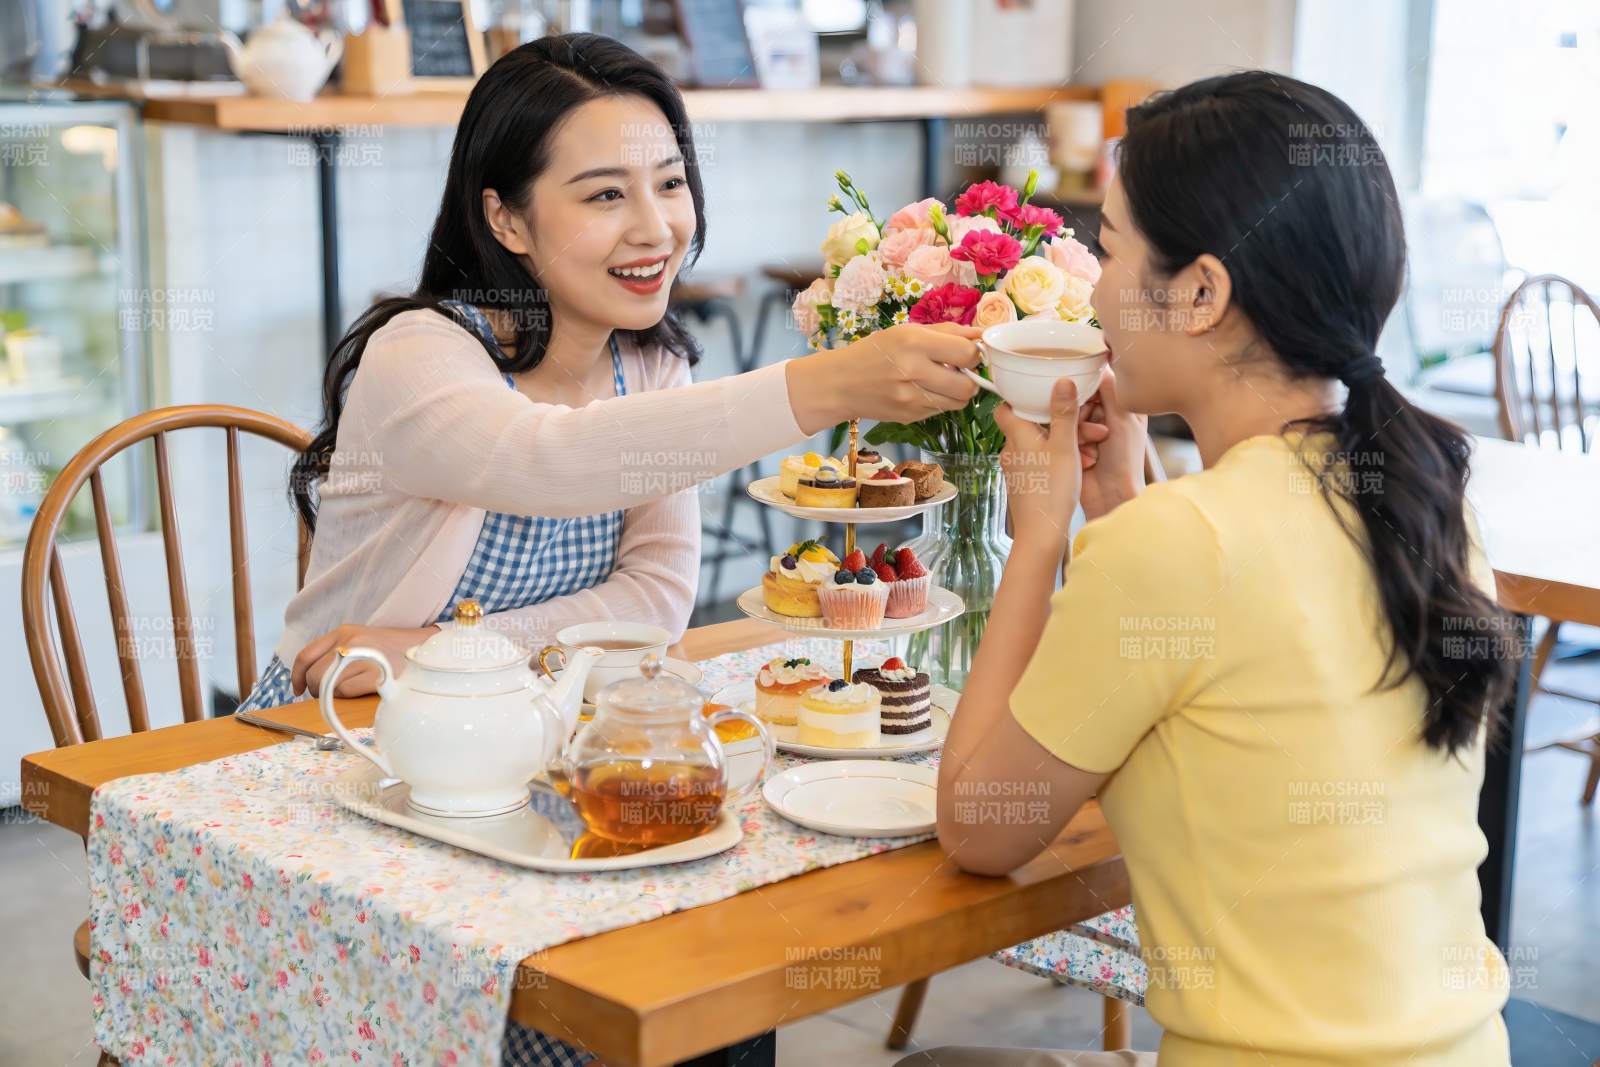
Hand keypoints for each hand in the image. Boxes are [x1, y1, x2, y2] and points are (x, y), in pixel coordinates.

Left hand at [291, 623, 441, 698]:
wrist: (427, 649)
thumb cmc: (393, 651)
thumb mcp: (362, 641)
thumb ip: (337, 652)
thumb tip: (310, 680)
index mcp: (344, 631)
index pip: (306, 655)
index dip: (297, 676)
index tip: (299, 689)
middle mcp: (350, 640)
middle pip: (314, 674)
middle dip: (317, 690)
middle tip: (330, 694)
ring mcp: (363, 656)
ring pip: (327, 685)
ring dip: (332, 695)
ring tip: (348, 692)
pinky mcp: (375, 672)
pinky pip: (345, 692)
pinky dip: (347, 697)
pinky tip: (362, 691)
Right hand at [787, 322, 980, 432]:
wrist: (839, 384)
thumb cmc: (874, 352)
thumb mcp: (906, 331)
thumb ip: (946, 332)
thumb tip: (980, 335)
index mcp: (913, 343)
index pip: (966, 353)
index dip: (974, 353)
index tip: (969, 352)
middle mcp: (913, 371)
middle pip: (968, 385)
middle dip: (971, 377)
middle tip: (959, 370)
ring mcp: (911, 399)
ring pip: (959, 402)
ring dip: (958, 392)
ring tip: (943, 380)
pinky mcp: (909, 418)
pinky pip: (940, 411)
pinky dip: (940, 401)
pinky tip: (924, 390)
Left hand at [995, 377, 1083, 556]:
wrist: (1042, 532)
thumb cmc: (1051, 490)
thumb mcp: (1064, 445)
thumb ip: (1063, 413)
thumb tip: (1061, 380)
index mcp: (1016, 435)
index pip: (1005, 407)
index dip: (1020, 398)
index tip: (1041, 392)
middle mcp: (1011, 449)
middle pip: (1031, 424)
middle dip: (1060, 421)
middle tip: (1087, 425)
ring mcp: (1018, 467)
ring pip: (1041, 443)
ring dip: (1066, 440)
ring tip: (1092, 447)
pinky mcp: (1026, 481)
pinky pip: (1042, 460)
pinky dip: (1061, 457)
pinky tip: (1083, 463)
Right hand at [1077, 367, 1147, 521]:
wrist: (1112, 496)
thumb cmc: (1125, 460)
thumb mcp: (1123, 418)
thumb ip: (1111, 389)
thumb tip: (1100, 359)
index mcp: (1120, 405)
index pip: (1097, 382)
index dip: (1090, 389)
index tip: (1089, 397)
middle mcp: (1102, 415)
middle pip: (1078, 398)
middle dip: (1084, 415)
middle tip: (1097, 431)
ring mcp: (1084, 430)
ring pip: (1068, 416)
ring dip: (1079, 432)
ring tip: (1094, 447)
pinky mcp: (1070, 445)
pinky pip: (1060, 433)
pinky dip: (1073, 445)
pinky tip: (1087, 458)